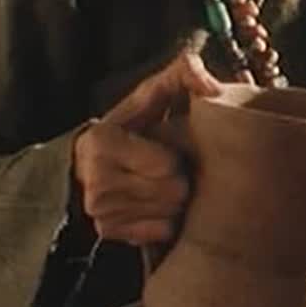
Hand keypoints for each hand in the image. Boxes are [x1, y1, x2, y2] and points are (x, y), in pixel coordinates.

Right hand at [72, 51, 221, 245]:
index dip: (174, 154)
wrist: (93, 159)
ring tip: (163, 183)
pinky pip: (159, 232)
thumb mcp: (154, 92)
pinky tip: (156, 203)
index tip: (166, 146)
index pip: (166, 165)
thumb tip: (212, 89)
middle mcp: (95, 180)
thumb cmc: (134, 122)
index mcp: (102, 142)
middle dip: (179, 178)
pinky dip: (163, 219)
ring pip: (168, 213)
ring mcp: (100, 210)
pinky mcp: (109, 231)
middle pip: (172, 192)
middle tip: (171, 167)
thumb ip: (184, 74)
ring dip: (173, 199)